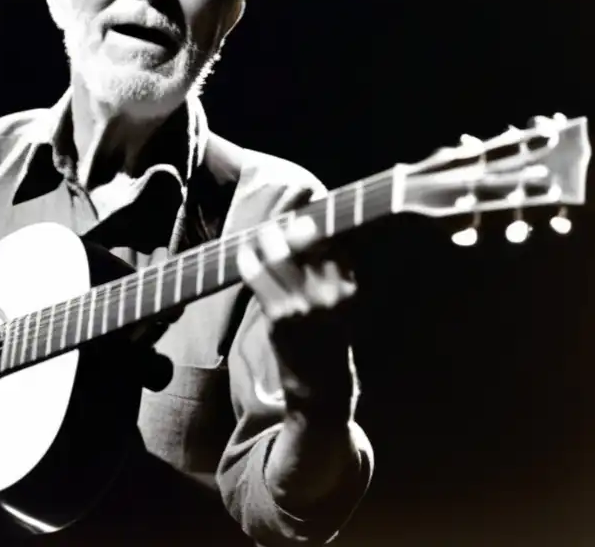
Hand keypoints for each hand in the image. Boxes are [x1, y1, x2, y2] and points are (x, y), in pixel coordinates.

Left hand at [236, 212, 355, 320]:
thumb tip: (308, 224)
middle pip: (305, 239)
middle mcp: (329, 292)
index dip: (312, 220)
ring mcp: (303, 304)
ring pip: (278, 254)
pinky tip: (246, 255)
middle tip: (277, 223)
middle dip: (288, 225)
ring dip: (265, 237)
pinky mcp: (278, 315)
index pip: (331, 238)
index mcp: (348, 285)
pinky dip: (247, 259)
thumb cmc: (328, 331)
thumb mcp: (342, 299)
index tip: (299, 214)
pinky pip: (256, 275)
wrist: (317, 380)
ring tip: (263, 234)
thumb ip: (333, 266)